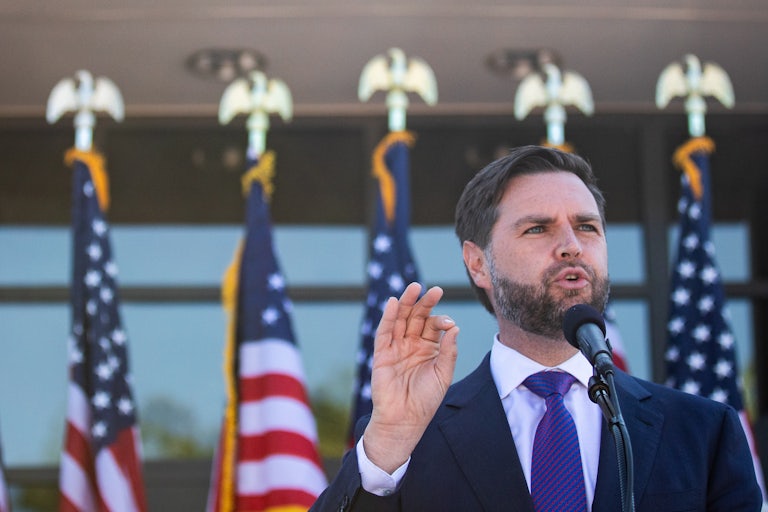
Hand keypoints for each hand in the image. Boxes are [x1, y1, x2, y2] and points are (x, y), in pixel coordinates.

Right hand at [363, 282, 458, 472]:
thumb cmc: (426, 400)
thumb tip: (454, 327)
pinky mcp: (382, 354)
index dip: (441, 320)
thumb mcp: (443, 374)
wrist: (405, 420)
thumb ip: (449, 351)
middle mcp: (412, 344)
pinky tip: (392, 303)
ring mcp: (396, 347)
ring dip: (406, 303)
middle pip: (417, 317)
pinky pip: (384, 332)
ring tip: (415, 287)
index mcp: (429, 348)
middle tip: (436, 290)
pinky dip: (387, 317)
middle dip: (425, 303)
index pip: (434, 326)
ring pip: (400, 320)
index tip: (448, 323)